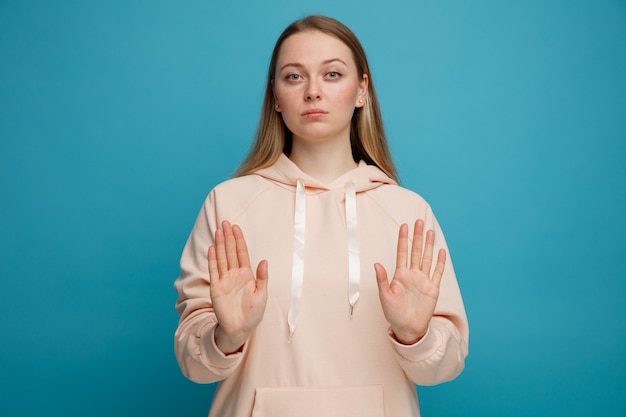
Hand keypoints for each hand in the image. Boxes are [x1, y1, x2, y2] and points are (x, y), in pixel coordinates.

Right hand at [208, 221, 267, 353]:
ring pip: (222, 258)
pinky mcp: (216, 288)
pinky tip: (212, 249)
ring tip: (219, 231)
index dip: (239, 240)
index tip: (236, 227)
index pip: (242, 253)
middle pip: (231, 252)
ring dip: (220, 245)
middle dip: (228, 237)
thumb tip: (264, 260)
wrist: (241, 329)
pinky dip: (213, 260)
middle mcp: (234, 275)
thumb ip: (262, 277)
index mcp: (246, 275)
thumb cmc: (253, 313)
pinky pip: (214, 271)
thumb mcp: (262, 294)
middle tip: (225, 223)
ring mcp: (224, 280)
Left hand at [374, 219, 445, 344]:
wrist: (408, 328)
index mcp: (400, 275)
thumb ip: (382, 280)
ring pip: (426, 258)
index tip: (404, 225)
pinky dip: (439, 262)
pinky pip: (437, 273)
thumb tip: (376, 264)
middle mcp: (412, 274)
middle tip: (419, 221)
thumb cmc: (393, 313)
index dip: (403, 239)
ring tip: (430, 231)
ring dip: (429, 245)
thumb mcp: (385, 296)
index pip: (402, 252)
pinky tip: (441, 251)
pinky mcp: (433, 289)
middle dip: (417, 236)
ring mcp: (423, 280)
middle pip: (415, 251)